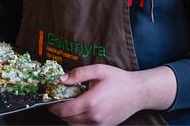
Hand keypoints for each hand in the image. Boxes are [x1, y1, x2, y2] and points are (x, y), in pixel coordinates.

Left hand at [48, 64, 175, 124]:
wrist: (138, 93)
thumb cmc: (119, 80)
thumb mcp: (98, 70)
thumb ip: (78, 74)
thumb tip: (61, 79)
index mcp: (91, 102)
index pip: (64, 111)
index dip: (54, 107)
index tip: (51, 100)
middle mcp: (94, 117)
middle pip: (67, 119)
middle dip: (60, 111)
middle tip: (60, 100)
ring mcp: (99, 124)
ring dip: (69, 117)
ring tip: (72, 105)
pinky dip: (78, 122)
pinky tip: (82, 110)